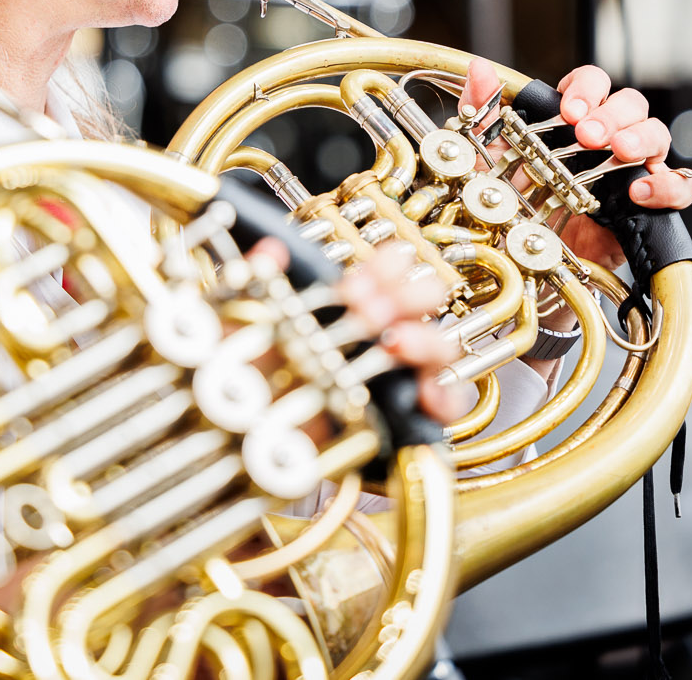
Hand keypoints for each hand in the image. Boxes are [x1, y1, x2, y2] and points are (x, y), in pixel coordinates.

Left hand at [244, 239, 468, 422]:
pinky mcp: (410, 418)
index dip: (385, 267)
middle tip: (374, 307)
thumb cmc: (262, 374)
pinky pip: (442, 405)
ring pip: (436, 348)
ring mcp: (401, 375)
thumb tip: (268, 252)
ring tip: (398, 342)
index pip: (389, 271)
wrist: (263, 440)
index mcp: (355, 304)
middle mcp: (383, 335)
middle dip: (406, 297)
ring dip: (422, 340)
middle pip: (421, 303)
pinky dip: (441, 398)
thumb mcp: (249, 326)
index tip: (365, 277)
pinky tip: (425, 395)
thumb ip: (255, 285)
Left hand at [461, 61, 691, 268]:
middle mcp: (608, 139)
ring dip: (641, 137)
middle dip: (611, 113)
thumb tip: (480, 69)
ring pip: (658, 134)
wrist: (531, 258)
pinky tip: (640, 189)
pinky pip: (681, 185)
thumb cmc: (514, 203)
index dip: (586, 87)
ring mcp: (632, 169)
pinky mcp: (650, 205)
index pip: (593, 83)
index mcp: (574, 119)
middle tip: (587, 134)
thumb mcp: (487, 158)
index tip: (568, 108)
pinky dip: (669, 184)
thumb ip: (482, 112)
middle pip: (630, 103)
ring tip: (618, 150)